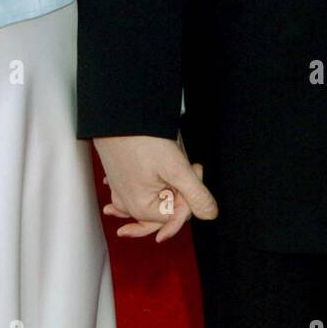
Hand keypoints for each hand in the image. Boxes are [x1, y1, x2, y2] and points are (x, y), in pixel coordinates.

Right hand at [93, 132, 217, 242]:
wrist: (117, 113)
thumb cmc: (141, 138)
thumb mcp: (176, 167)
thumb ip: (196, 194)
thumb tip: (209, 213)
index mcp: (142, 208)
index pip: (179, 213)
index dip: (192, 192)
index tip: (195, 167)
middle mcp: (128, 204)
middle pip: (165, 206)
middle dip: (179, 187)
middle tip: (186, 161)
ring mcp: (121, 191)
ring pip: (153, 197)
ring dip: (167, 183)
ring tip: (172, 160)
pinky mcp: (118, 178)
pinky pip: (137, 189)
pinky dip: (149, 184)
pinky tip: (152, 176)